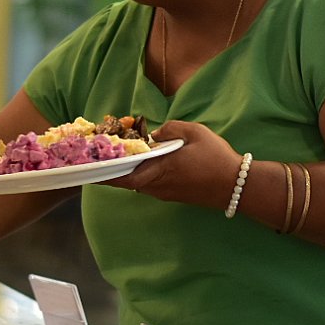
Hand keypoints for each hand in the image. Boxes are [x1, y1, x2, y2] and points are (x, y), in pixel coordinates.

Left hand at [104, 119, 242, 210]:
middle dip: (113, 171)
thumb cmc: (216, 158)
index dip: (103, 174)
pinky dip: (142, 175)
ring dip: (128, 173)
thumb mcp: (195, 132)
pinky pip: (150, 185)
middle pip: (127, 181)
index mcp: (159, 170)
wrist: (236, 186)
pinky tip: (146, 163)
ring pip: (139, 184)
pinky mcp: (174, 196)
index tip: (88, 169)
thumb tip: (155, 134)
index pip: (123, 177)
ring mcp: (165, 193)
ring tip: (120, 157)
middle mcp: (158, 186)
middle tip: (101, 158)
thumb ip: (171, 128)